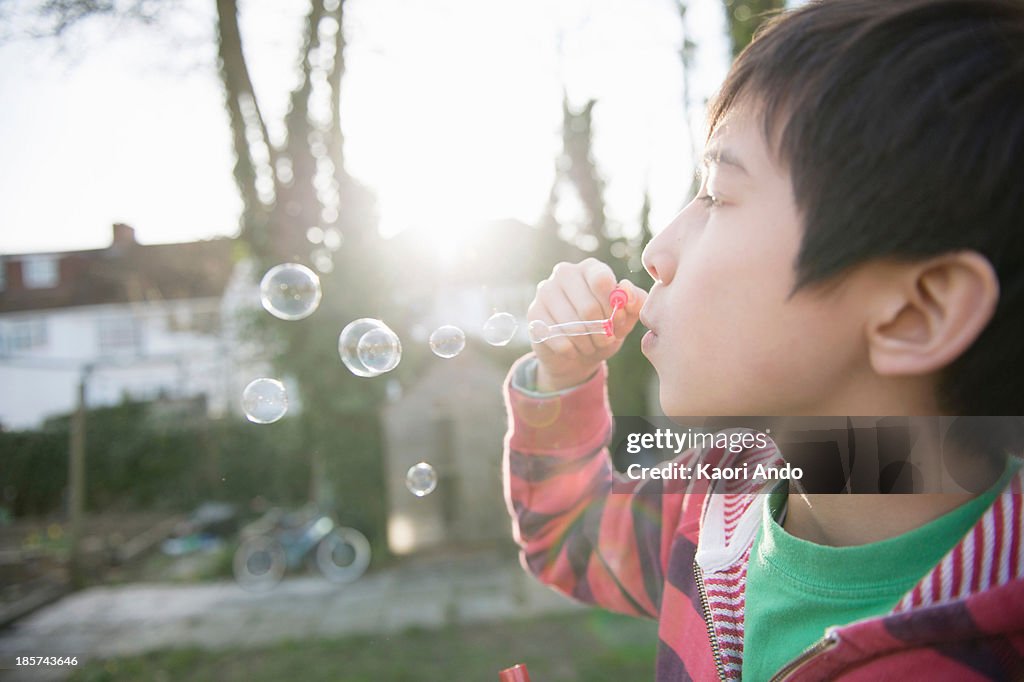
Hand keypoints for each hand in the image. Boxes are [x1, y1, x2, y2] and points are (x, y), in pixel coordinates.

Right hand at [528, 258, 646, 391]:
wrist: (580, 354)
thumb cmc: (606, 328)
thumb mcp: (626, 318)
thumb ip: (635, 301)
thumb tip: (626, 290)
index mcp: (590, 268)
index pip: (601, 279)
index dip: (612, 306)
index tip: (617, 321)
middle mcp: (565, 272)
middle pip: (588, 306)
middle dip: (601, 331)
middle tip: (606, 340)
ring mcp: (545, 291)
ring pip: (571, 324)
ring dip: (587, 343)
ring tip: (592, 346)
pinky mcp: (534, 312)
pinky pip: (555, 336)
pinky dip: (570, 349)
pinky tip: (573, 350)